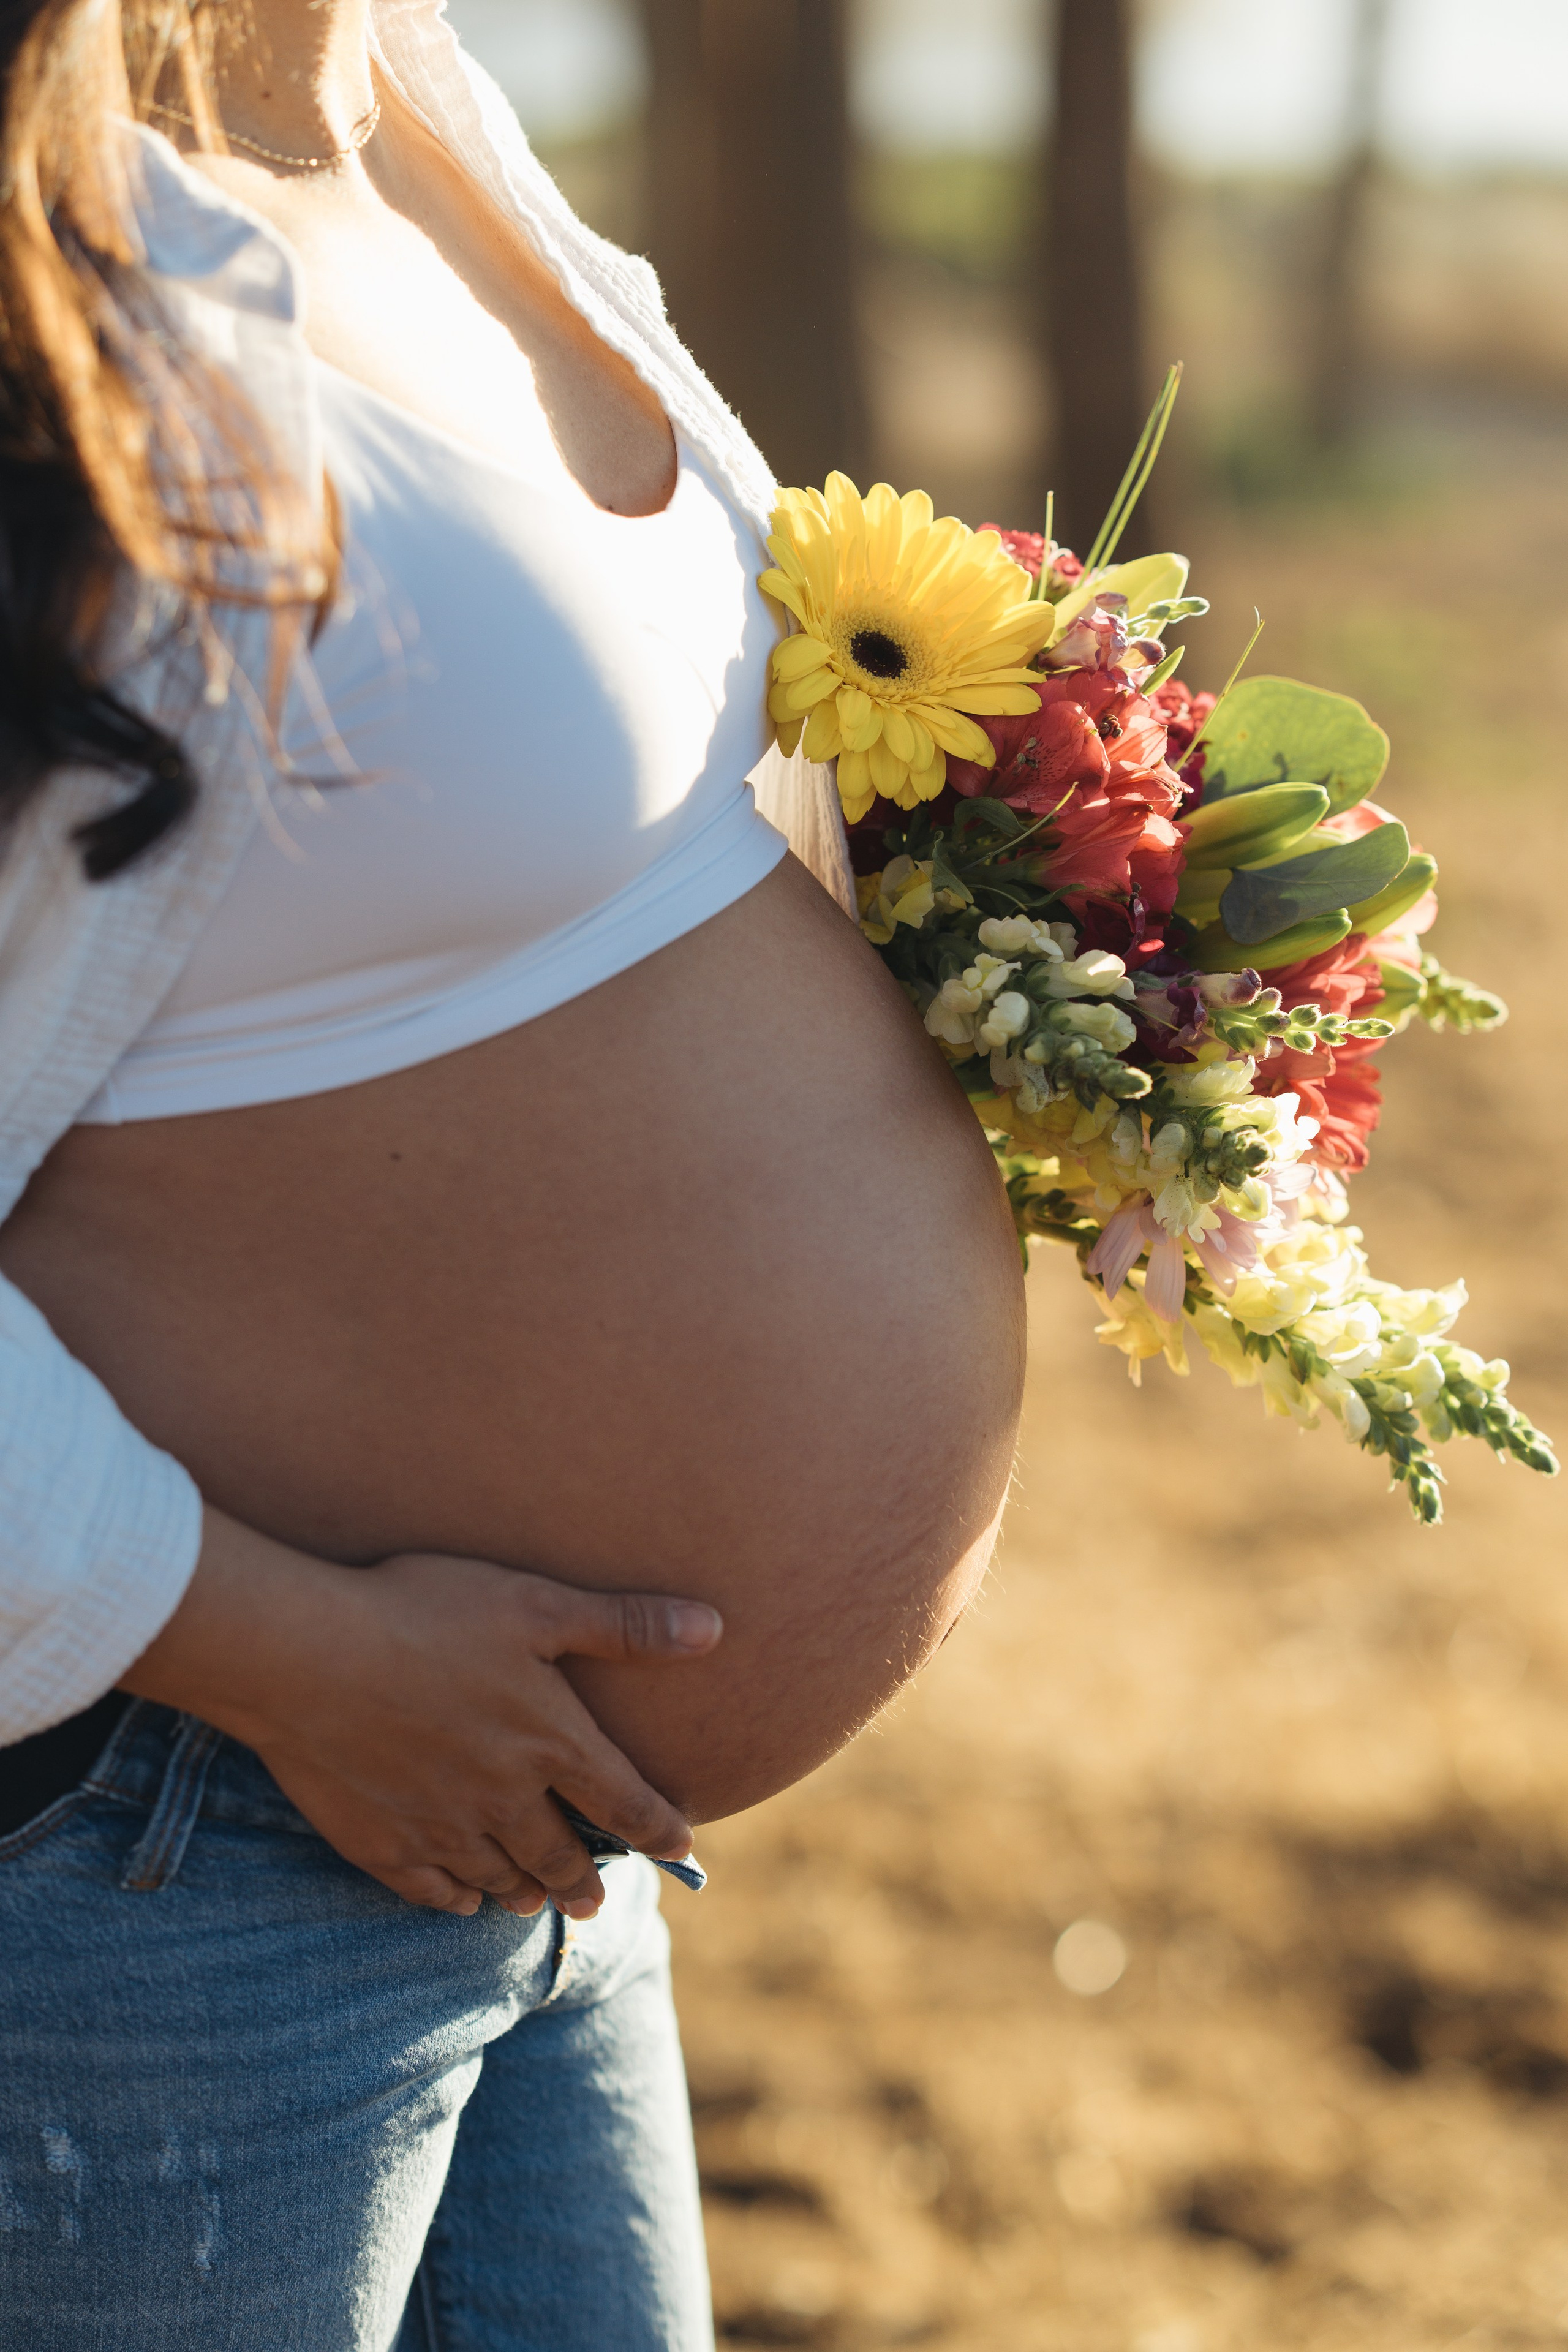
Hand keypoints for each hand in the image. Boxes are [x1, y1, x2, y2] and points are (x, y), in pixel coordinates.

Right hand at [121, 1509, 721, 1920]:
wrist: (306, 1655)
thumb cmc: (422, 1613)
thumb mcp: (535, 1603)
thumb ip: (625, 1624)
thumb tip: (714, 1630)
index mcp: (550, 1743)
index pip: (625, 1802)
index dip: (660, 1827)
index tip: (683, 1848)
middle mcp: (504, 1800)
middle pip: (562, 1857)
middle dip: (587, 1880)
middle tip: (597, 1899)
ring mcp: (440, 1830)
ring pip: (498, 1879)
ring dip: (525, 1890)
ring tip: (535, 1898)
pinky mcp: (381, 1845)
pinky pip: (432, 1891)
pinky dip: (454, 1898)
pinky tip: (459, 1897)